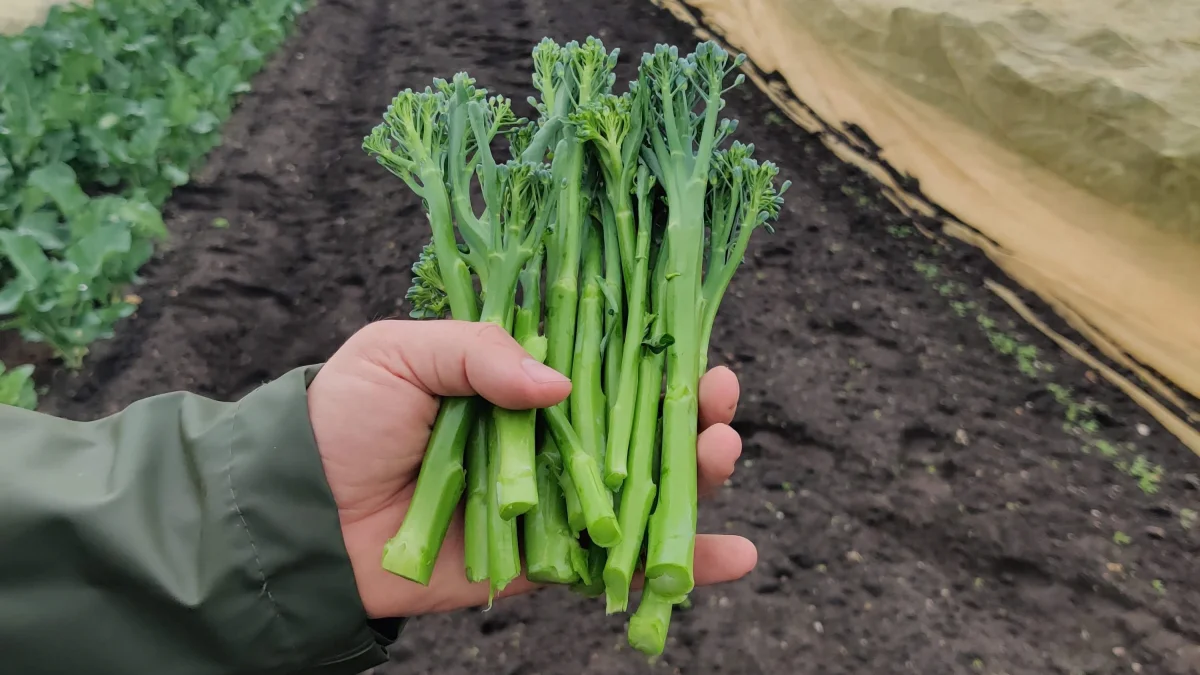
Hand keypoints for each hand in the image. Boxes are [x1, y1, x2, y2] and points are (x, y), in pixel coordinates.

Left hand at [307, 320, 756, 618]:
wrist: (302, 519)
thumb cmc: (344, 419)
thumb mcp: (400, 354)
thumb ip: (479, 351)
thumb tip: (561, 385)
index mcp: (517, 380)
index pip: (604, 362)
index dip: (653, 357)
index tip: (694, 350)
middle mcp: (547, 437)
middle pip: (638, 424)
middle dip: (688, 413)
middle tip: (718, 404)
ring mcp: (552, 500)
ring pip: (642, 489)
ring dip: (695, 476)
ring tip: (721, 454)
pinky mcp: (548, 561)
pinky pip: (619, 562)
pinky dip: (680, 565)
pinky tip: (735, 557)